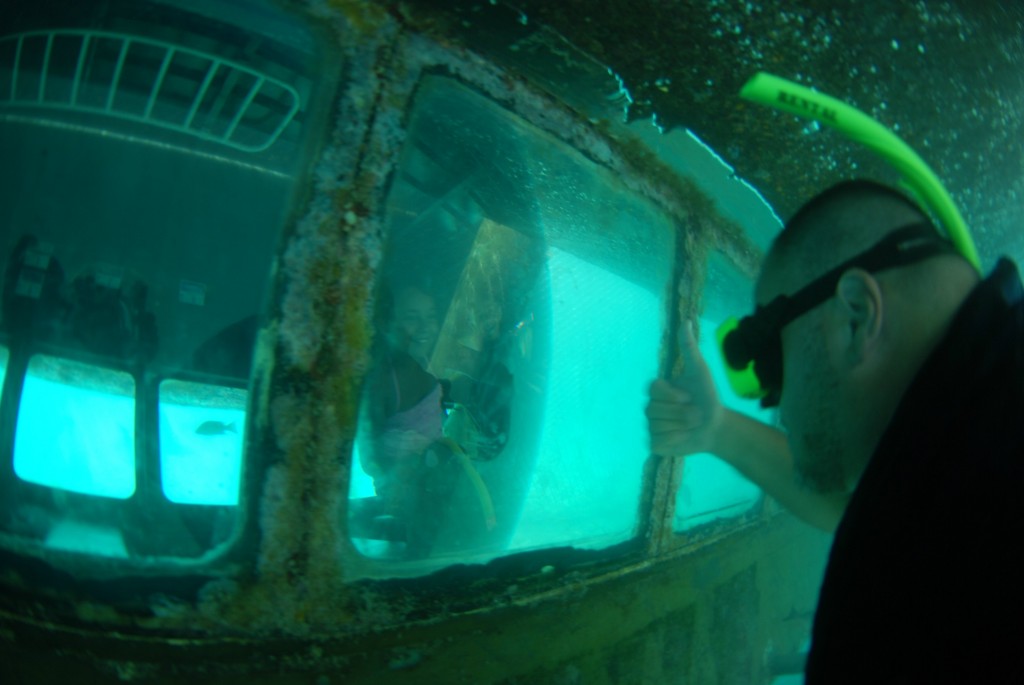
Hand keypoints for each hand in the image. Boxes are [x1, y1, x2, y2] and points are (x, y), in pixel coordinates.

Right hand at [646, 320, 724, 456]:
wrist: (716, 426)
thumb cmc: (707, 397)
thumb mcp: (701, 372)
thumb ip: (689, 348)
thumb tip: (686, 321)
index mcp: (658, 390)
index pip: (654, 390)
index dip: (674, 396)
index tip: (689, 397)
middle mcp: (650, 408)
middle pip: (655, 410)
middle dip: (682, 414)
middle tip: (695, 413)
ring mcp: (651, 427)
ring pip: (658, 427)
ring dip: (681, 427)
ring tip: (692, 425)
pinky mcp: (655, 444)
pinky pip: (659, 442)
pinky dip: (676, 441)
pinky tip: (684, 437)